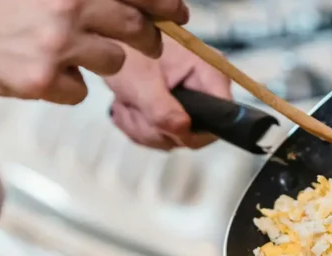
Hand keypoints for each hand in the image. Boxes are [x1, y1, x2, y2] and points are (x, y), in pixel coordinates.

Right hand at [0, 0, 189, 103]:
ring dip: (101, 61)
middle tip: (150, 42)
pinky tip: (42, 71)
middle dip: (149, 39)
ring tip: (66, 50)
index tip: (179, 12)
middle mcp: (68, 5)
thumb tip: (132, 2)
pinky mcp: (41, 79)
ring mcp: (55, 44)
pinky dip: (68, 86)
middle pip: (137, 28)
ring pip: (113, 63)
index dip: (166, 3)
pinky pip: (80, 91)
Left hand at [104, 39, 232, 149]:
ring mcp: (191, 101)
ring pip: (175, 137)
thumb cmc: (127, 53)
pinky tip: (128, 108)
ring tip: (127, 104)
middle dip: (159, 130)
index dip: (196, 132)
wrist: (109, 42)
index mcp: (209, 73)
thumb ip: (161, 109)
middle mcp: (206, 88)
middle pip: (195, 133)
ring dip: (144, 129)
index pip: (223, 116)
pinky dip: (140, 127)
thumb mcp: (141, 82)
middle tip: (135, 110)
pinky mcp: (176, 109)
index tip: (168, 128)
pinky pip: (163, 135)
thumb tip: (183, 131)